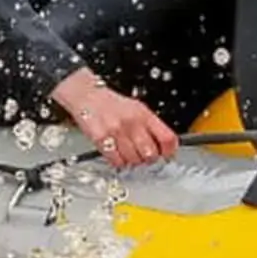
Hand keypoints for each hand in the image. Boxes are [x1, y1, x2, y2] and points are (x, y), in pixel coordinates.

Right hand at [56, 68, 176, 168]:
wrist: (87, 96)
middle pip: (151, 154)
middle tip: (143, 155)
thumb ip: (152, 127)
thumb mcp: (137, 109)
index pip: (167, 138)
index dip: (169, 151)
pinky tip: (117, 153)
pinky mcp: (101, 140)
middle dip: (148, 158)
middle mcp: (132, 122)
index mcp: (144, 114)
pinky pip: (117, 161)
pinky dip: (118, 161)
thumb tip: (166, 148)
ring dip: (132, 161)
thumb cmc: (112, 104)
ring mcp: (116, 132)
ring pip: (134, 160)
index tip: (167, 155)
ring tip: (127, 152)